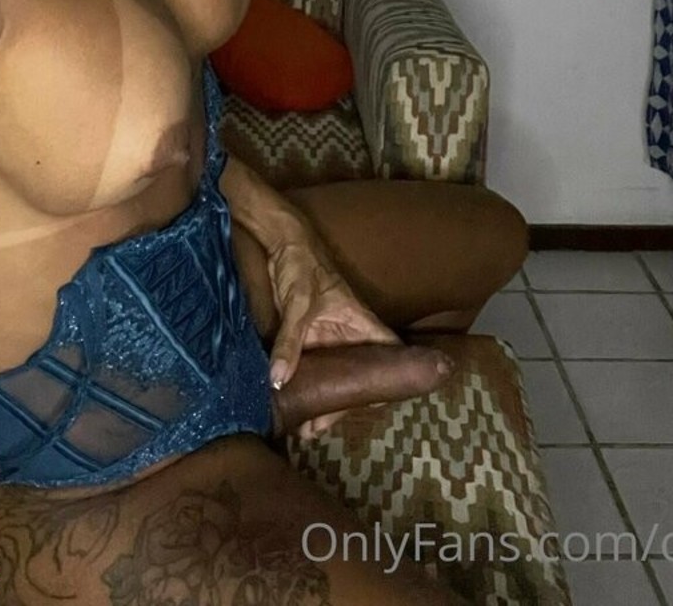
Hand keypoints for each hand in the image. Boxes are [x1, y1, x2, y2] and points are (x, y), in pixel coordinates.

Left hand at [265, 225, 398, 438]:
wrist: (281, 243)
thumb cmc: (301, 265)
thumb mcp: (298, 304)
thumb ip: (290, 341)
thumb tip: (278, 380)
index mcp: (360, 322)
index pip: (388, 351)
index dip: (393, 376)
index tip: (379, 404)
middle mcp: (348, 333)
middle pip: (357, 374)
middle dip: (342, 405)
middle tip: (317, 430)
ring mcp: (327, 337)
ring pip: (334, 374)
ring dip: (323, 399)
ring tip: (304, 429)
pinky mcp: (308, 337)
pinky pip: (311, 366)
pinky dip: (306, 385)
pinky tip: (294, 405)